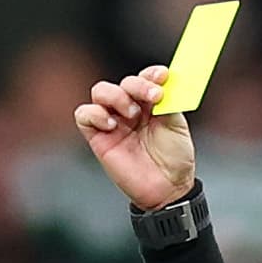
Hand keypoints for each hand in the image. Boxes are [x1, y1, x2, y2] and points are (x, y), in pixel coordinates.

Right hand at [74, 65, 196, 212]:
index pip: (144, 77)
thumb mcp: (177, 125)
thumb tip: (162, 83)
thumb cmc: (174, 159)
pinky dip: (95, 113)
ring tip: (132, 113)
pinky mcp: (98, 138)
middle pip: (122, 82)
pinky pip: (84, 115)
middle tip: (153, 97)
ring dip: (115, 96)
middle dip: (137, 85)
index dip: (151, 73)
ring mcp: (113, 122)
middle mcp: (130, 109)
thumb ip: (168, 101)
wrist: (167, 189)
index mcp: (150, 103)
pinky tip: (111, 124)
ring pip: (100, 92)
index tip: (162, 77)